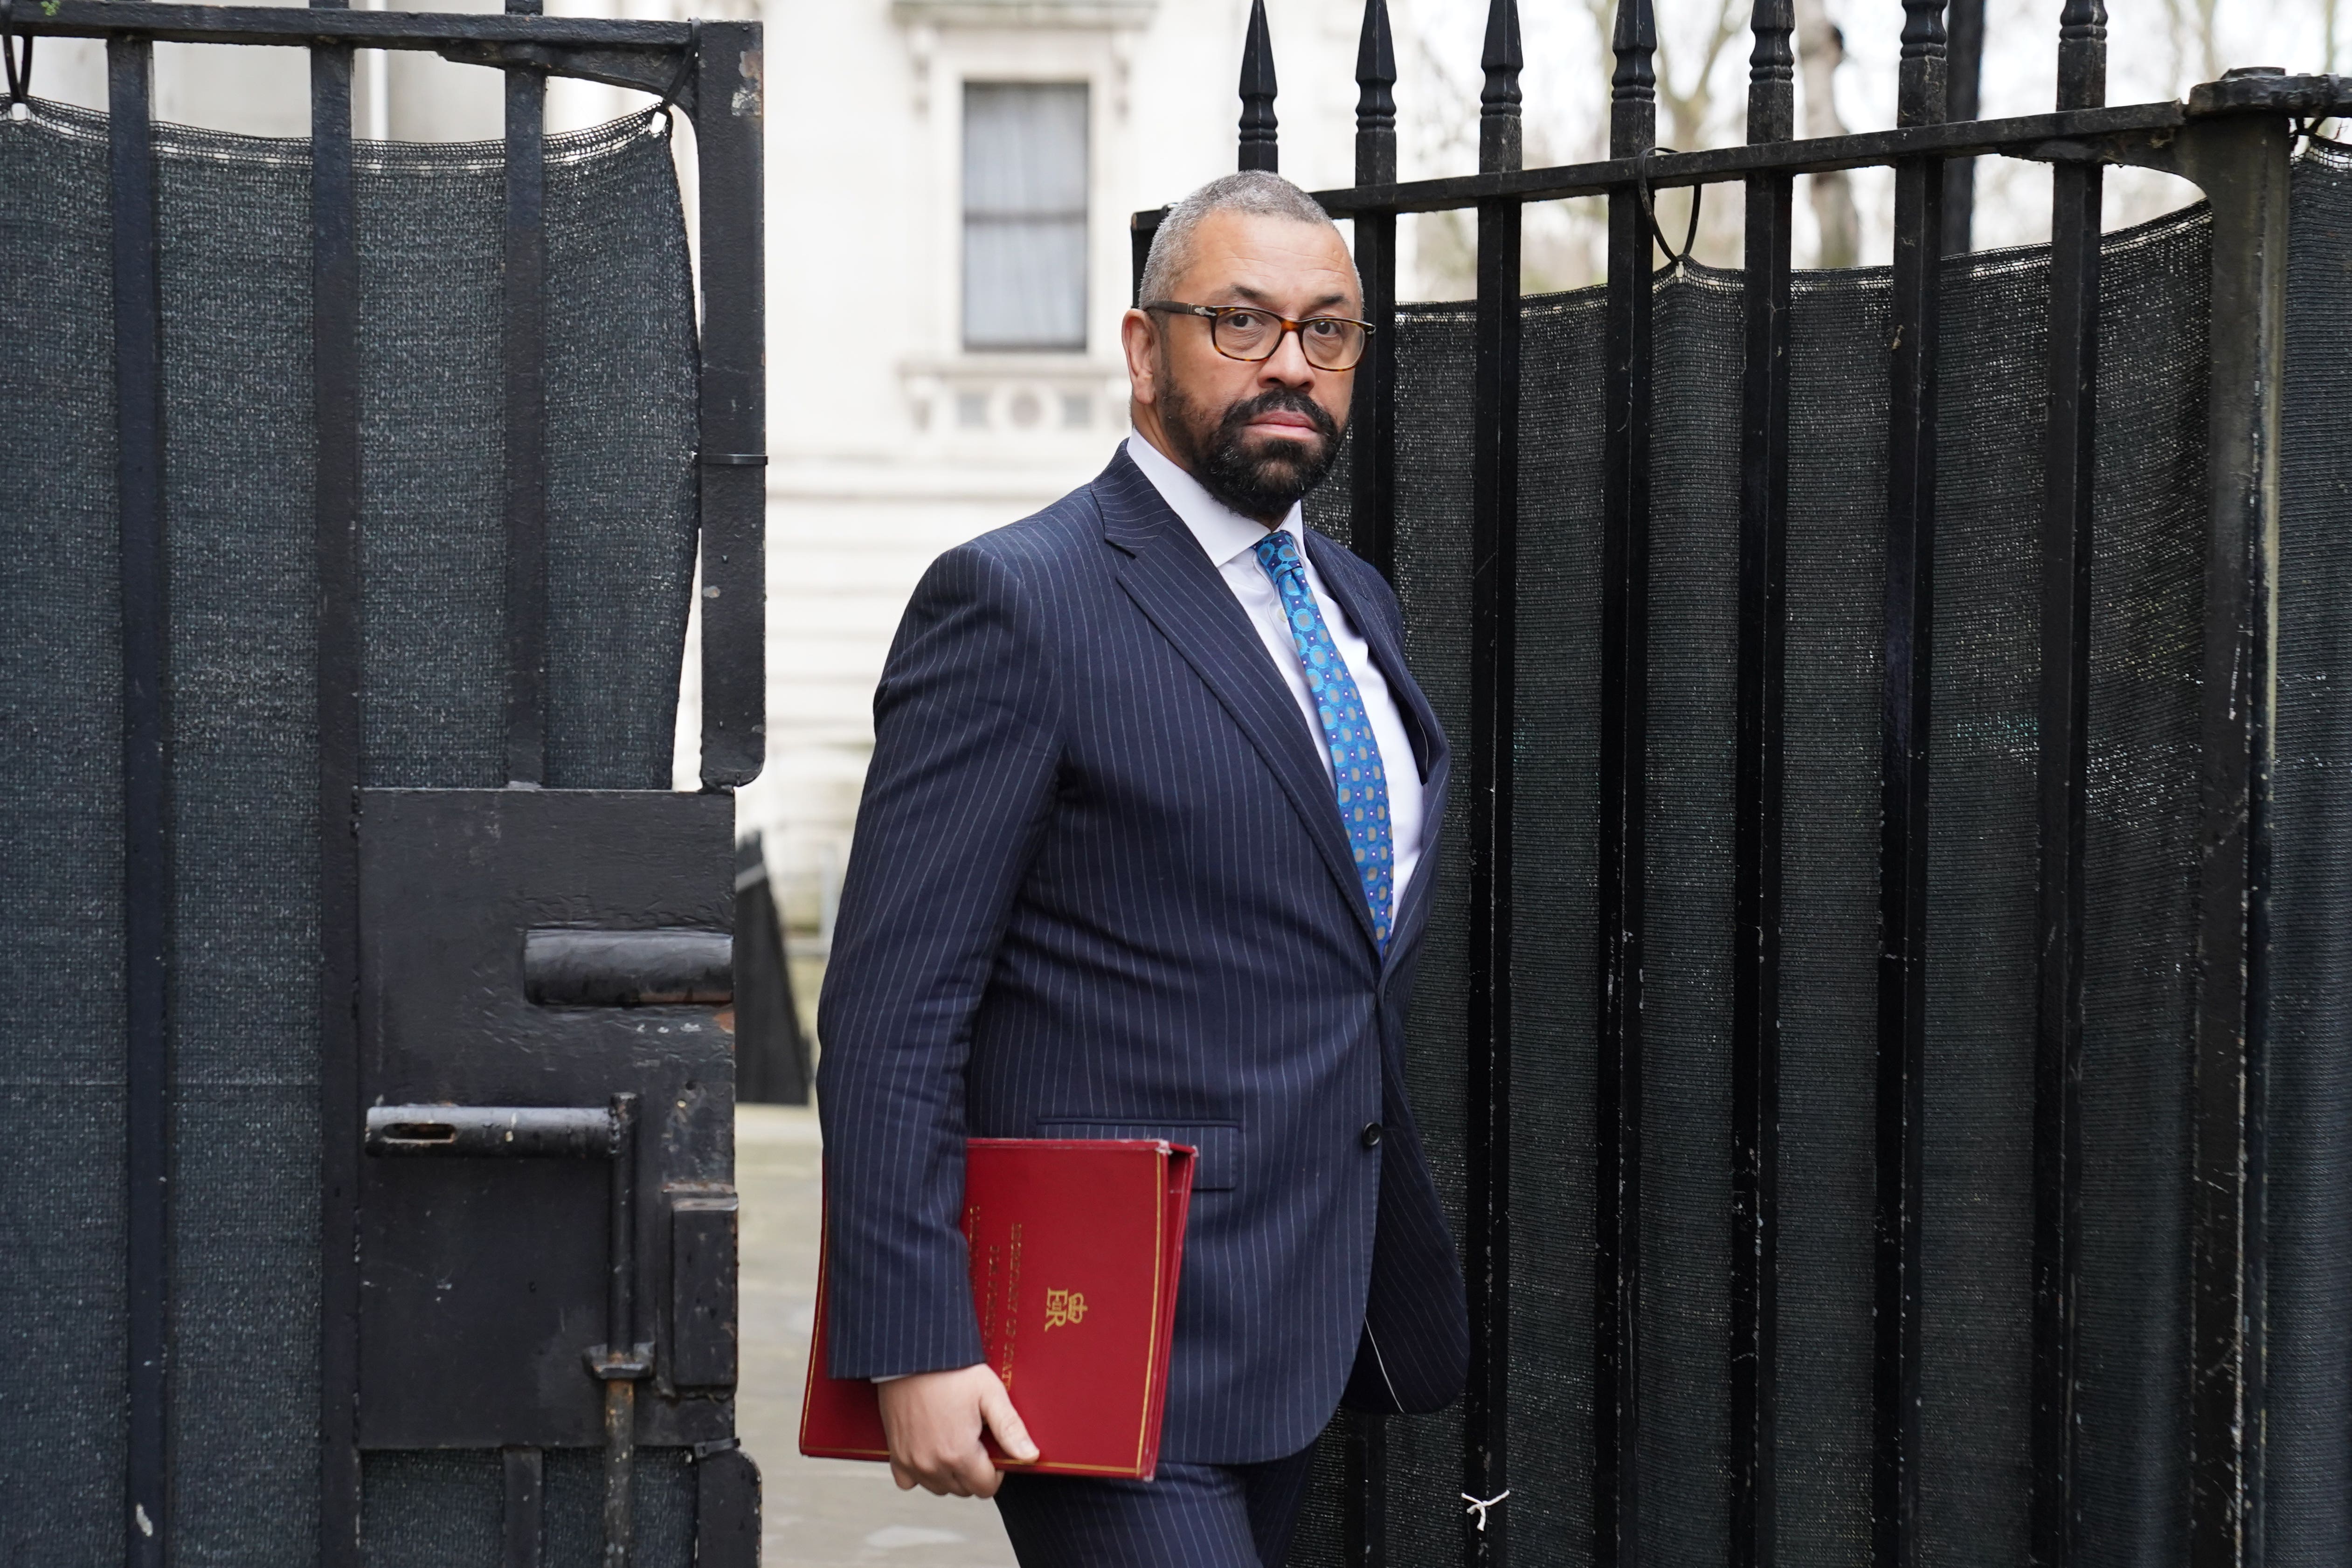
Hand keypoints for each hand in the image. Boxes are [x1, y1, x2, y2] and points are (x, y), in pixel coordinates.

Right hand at [876, 1363, 1038, 1496]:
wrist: (912, 1356)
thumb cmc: (950, 1371)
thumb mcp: (990, 1394)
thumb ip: (1010, 1429)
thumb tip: (1029, 1456)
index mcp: (959, 1454)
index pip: (985, 1488)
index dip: (996, 1470)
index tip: (993, 1448)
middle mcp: (932, 1465)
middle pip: (964, 1489)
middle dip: (974, 1472)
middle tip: (975, 1440)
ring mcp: (911, 1462)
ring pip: (939, 1487)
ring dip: (950, 1474)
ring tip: (954, 1441)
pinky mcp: (896, 1455)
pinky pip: (910, 1481)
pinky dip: (921, 1472)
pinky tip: (930, 1449)